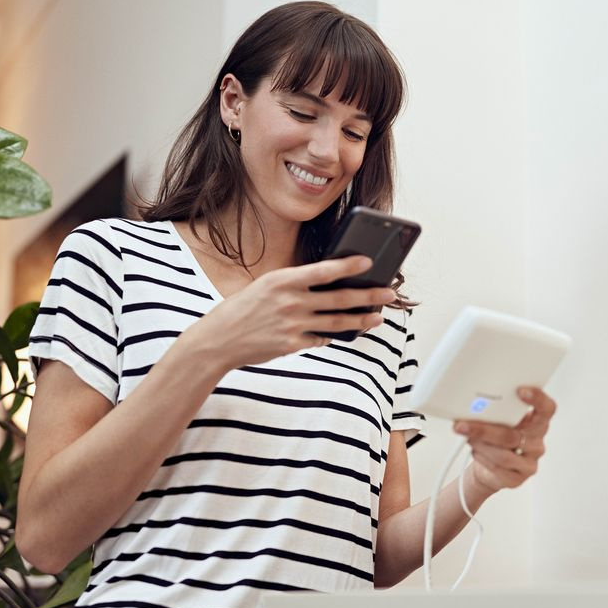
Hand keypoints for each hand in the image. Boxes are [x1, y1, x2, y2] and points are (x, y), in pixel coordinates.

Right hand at [192, 256, 395, 370]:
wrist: (218, 340)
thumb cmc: (242, 309)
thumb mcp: (266, 286)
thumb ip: (295, 285)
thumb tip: (328, 286)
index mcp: (284, 281)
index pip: (324, 270)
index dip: (349, 265)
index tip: (369, 262)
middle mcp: (291, 302)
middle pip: (340, 298)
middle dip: (369, 296)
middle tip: (389, 294)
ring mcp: (293, 325)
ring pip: (337, 322)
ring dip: (361, 320)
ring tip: (377, 318)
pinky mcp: (292, 345)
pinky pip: (320, 339)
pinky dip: (329, 336)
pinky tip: (337, 333)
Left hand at [453, 387, 556, 495]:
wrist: (490, 469)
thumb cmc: (496, 438)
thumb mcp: (500, 420)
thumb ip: (495, 412)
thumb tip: (474, 406)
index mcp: (537, 423)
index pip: (546, 409)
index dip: (538, 399)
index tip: (520, 390)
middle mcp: (536, 442)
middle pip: (514, 435)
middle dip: (484, 429)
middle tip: (463, 424)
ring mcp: (529, 463)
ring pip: (503, 455)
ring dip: (480, 445)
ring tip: (467, 437)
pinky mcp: (517, 479)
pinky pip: (498, 468)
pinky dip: (481, 457)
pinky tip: (474, 450)